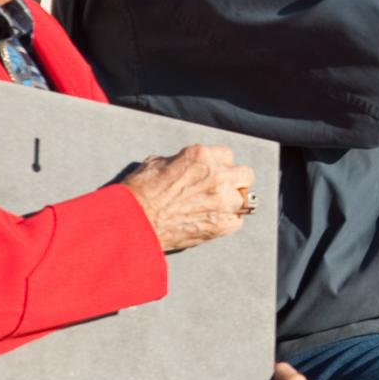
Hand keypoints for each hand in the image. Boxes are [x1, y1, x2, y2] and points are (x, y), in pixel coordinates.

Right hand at [119, 145, 255, 252]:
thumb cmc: (139, 193)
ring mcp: (223, 201)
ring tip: (216, 208)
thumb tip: (187, 166)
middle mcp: (217, 176)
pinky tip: (212, 221)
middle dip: (234, 180)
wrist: (133, 223)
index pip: (227, 155)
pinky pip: (237, 220)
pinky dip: (228, 221)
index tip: (210, 173)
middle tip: (219, 189)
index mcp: (201, 156)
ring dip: (233, 202)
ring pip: (246, 198)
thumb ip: (182, 161)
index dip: (218, 164)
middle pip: (245, 174)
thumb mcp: (158, 163)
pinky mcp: (222, 225)